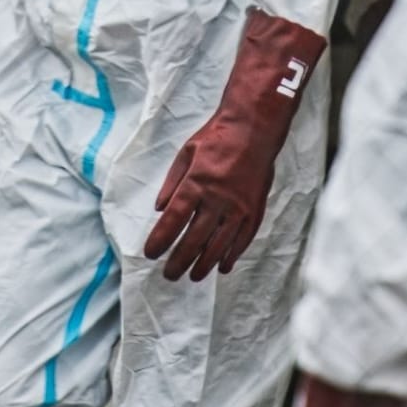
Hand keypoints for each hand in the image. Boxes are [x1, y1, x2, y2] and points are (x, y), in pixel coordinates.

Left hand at [147, 112, 277, 281]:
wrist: (254, 129)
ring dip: (204, 264)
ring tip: (193, 276)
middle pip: (195, 239)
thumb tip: (159, 209)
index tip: (151, 253)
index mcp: (197, 183)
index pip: (174, 219)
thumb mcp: (186, 153)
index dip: (161, 240)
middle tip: (169, 274)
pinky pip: (242, 240)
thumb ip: (172, 183)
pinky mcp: (255, 210)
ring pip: (219, 245)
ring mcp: (239, 207)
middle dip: (179, 260)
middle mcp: (218, 199)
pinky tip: (222, 266)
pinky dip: (231, 255)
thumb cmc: (216, 138)